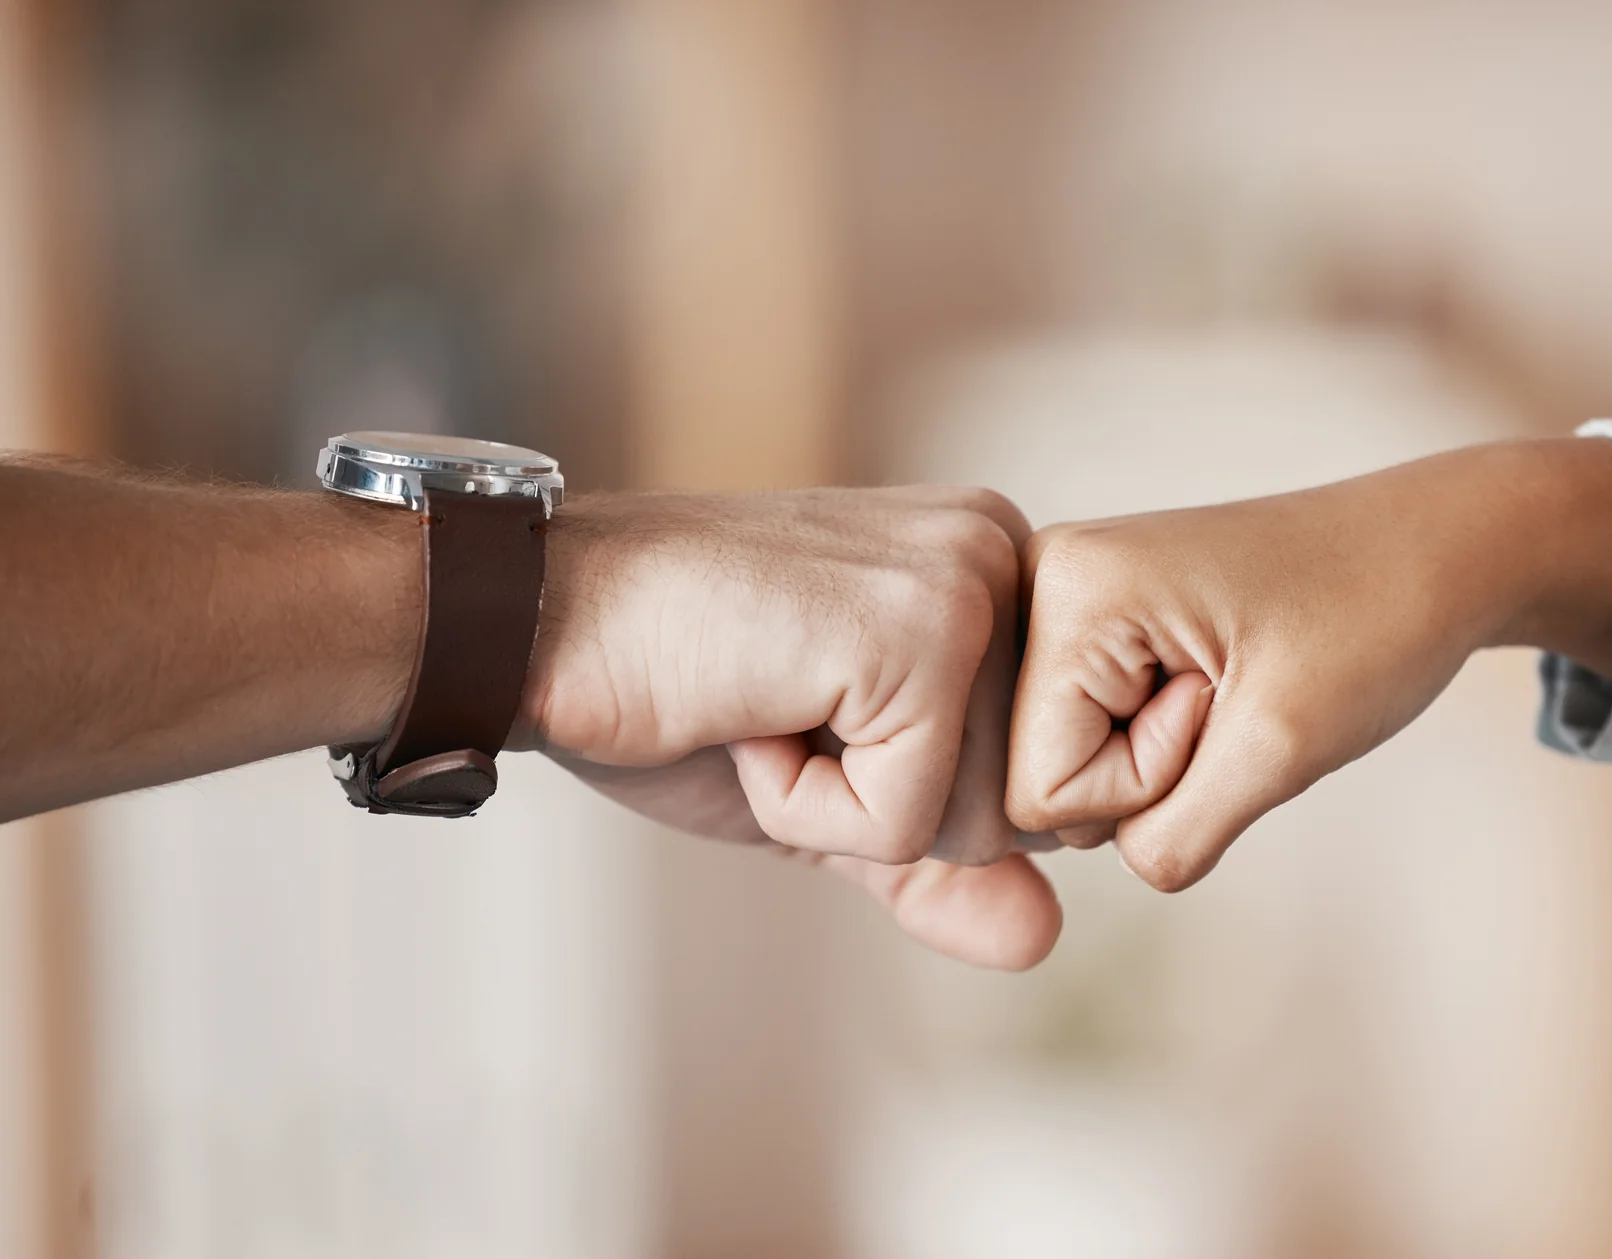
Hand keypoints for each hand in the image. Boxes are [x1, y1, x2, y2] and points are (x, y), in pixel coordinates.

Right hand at [522, 485, 1059, 969]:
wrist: (537, 624)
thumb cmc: (677, 692)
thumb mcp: (830, 796)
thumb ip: (937, 864)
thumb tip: (1044, 940)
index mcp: (995, 567)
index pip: (1033, 776)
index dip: (912, 796)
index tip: (809, 706)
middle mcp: (1003, 553)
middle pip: (1019, 808)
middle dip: (884, 808)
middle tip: (778, 709)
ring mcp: (968, 586)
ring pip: (977, 824)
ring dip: (840, 809)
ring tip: (762, 706)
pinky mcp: (921, 636)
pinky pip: (904, 824)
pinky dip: (802, 808)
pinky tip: (747, 713)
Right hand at [1005, 438, 1611, 891]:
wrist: (1438, 549)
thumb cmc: (1374, 623)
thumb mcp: (1278, 751)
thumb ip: (1172, 838)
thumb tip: (1112, 864)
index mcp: (1066, 587)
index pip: (1040, 790)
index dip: (1146, 784)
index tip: (1224, 703)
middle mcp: (1043, 578)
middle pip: (1040, 777)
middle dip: (1147, 772)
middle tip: (1233, 692)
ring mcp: (1067, 595)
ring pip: (1067, 764)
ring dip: (1160, 758)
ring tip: (1231, 683)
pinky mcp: (1099, 618)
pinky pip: (1095, 734)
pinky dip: (1163, 737)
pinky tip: (1217, 682)